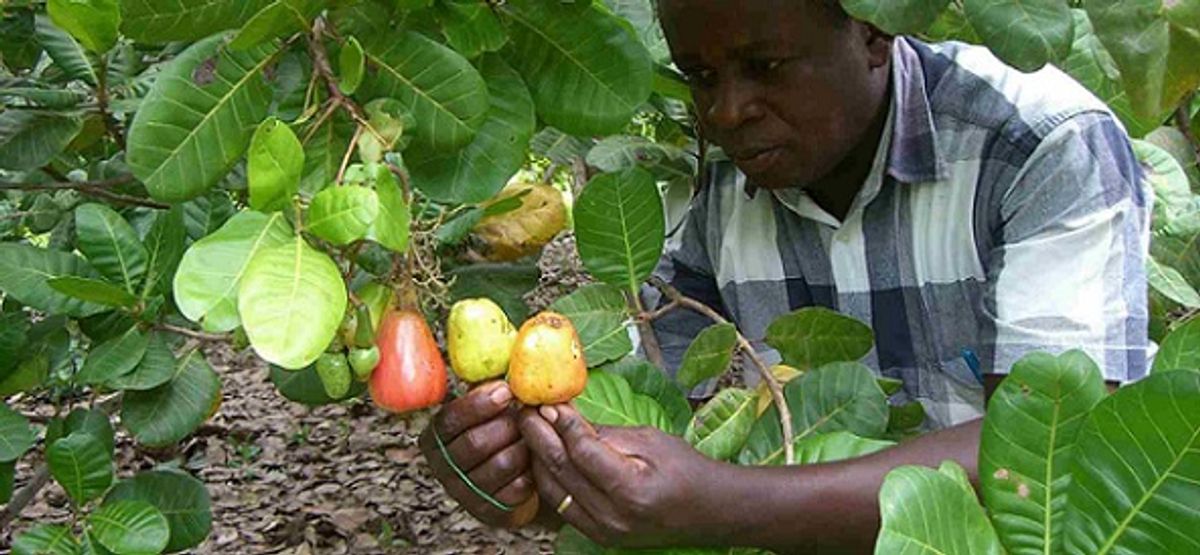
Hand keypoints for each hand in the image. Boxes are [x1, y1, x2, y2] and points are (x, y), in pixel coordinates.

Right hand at [419, 381, 538, 526]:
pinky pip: (517, 487)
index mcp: (435, 438)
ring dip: (523, 446)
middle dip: (507, 425)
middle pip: (475, 442)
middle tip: (525, 415)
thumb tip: (507, 371)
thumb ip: (488, 390)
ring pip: (501, 463)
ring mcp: (465, 493)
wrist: (511, 479)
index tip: (506, 391)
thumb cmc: (498, 433)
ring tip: (531, 436)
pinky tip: (533, 460)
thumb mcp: (486, 409)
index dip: (478, 404)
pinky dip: (531, 470)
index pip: (449, 419)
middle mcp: (443, 468)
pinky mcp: (490, 511)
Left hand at [518, 404, 724, 547]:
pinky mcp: (598, 536)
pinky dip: (548, 478)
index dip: (561, 423)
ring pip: (553, 489)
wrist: (708, 511)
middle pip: (561, 470)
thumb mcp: (650, 440)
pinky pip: (561, 504)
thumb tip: (563, 414)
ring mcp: (603, 531)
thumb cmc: (685, 469)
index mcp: (631, 490)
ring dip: (537, 456)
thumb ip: (604, 432)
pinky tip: (542, 456)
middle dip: (538, 435)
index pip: (582, 451)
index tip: (546, 401)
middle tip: (525, 409)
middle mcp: (613, 516)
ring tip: (530, 428)